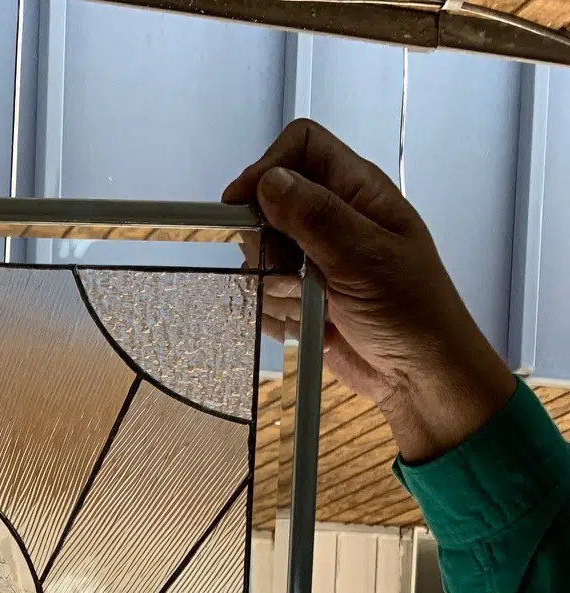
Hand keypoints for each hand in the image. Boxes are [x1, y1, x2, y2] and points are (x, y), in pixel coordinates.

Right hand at [223, 119, 515, 464]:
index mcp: (358, 191)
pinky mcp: (306, 297)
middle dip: (267, 241)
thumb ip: (315, 216)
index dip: (267, 167)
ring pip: (263, 255)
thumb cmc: (410, 312)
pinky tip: (308, 325)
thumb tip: (268, 181)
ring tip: (312, 304)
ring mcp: (318, 259)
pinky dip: (279, 314)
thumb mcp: (364, 258)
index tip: (241, 204)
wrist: (418, 378)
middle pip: (270, 203)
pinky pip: (268, 296)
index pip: (301, 146)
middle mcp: (334, 217)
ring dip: (276, 285)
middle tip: (291, 269)